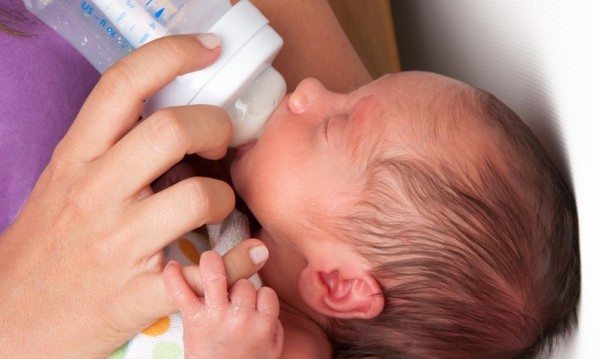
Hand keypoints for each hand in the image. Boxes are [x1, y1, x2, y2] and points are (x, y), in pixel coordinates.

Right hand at [0, 34, 260, 356]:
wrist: (13, 318)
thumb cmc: (46, 243)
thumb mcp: (63, 180)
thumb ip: (109, 147)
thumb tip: (167, 114)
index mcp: (76, 158)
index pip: (124, 85)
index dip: (172, 55)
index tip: (208, 49)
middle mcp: (95, 192)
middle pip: (173, 130)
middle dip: (217, 124)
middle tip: (223, 137)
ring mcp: (118, 243)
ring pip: (200, 195)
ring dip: (227, 195)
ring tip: (221, 204)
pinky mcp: (139, 292)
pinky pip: (211, 269)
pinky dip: (243, 259)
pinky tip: (250, 252)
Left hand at [164, 251, 283, 358]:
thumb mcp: (271, 350)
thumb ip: (273, 325)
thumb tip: (267, 303)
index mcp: (262, 325)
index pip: (266, 293)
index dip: (258, 294)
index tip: (250, 302)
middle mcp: (241, 318)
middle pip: (243, 283)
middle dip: (237, 285)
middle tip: (229, 294)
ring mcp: (216, 317)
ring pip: (218, 275)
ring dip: (213, 266)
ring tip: (209, 259)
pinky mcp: (193, 320)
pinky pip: (182, 293)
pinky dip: (174, 278)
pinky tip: (172, 266)